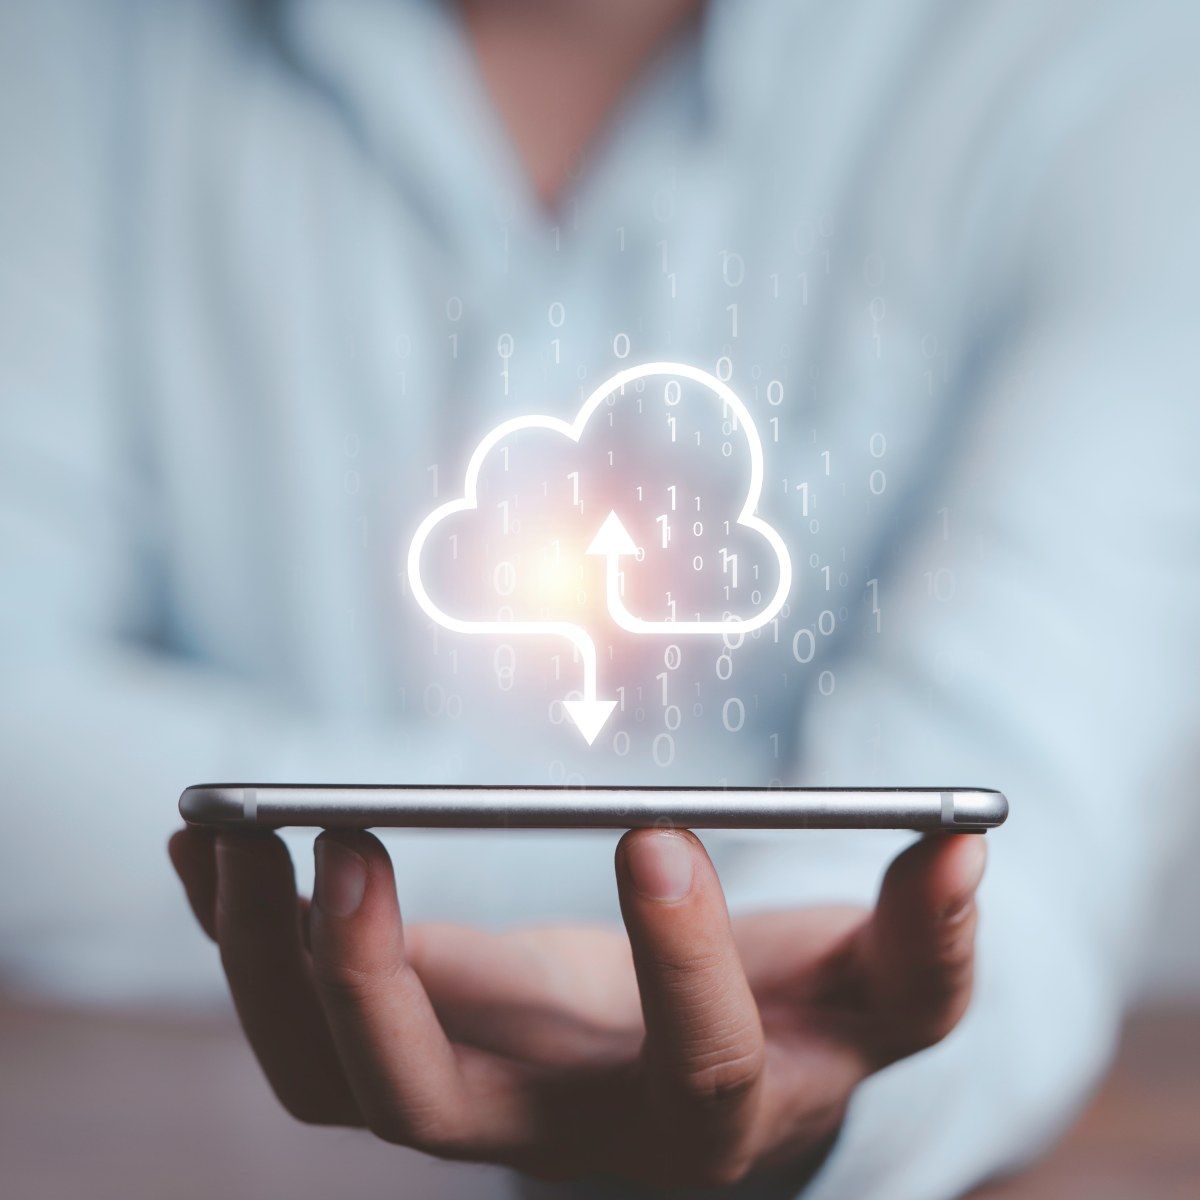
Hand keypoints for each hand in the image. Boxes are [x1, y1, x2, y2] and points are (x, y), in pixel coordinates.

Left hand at [169, 825, 984, 1188]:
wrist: (705, 1083)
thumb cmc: (800, 1023)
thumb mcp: (883, 990)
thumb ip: (927, 937)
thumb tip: (963, 843)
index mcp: (703, 1111)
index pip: (697, 1071)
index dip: (685, 966)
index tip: (657, 831)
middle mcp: (564, 1129)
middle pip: (432, 1110)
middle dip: (374, 985)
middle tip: (347, 839)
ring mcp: (473, 1099)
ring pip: (326, 1082)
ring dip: (264, 961)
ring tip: (231, 831)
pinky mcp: (418, 1052)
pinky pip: (298, 1029)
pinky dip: (242, 940)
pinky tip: (212, 848)